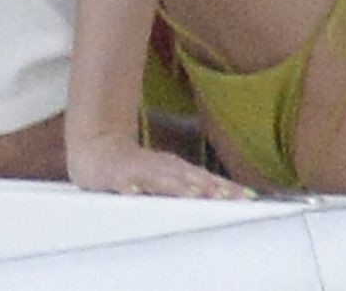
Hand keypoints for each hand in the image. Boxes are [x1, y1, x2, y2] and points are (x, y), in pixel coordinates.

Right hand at [68, 130, 252, 199]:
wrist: (100, 149)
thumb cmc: (140, 169)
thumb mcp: (170, 177)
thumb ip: (195, 185)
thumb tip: (229, 194)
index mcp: (178, 170)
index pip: (206, 180)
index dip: (225, 189)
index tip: (246, 197)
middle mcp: (163, 167)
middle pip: (188, 178)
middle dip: (207, 187)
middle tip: (226, 197)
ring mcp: (140, 169)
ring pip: (159, 178)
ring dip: (175, 185)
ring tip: (192, 194)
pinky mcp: (116, 174)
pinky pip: (123, 181)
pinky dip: (130, 186)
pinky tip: (135, 190)